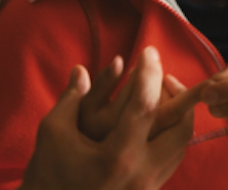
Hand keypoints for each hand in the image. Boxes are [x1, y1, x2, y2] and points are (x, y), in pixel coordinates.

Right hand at [20, 47, 195, 189]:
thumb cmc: (46, 175)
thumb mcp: (52, 131)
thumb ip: (71, 97)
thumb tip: (83, 69)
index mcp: (117, 156)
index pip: (145, 104)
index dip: (149, 72)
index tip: (148, 51)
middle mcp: (141, 174)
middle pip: (179, 125)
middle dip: (177, 94)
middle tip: (162, 74)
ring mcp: (148, 188)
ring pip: (181, 144)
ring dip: (178, 114)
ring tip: (161, 94)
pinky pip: (173, 160)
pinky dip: (172, 135)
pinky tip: (156, 121)